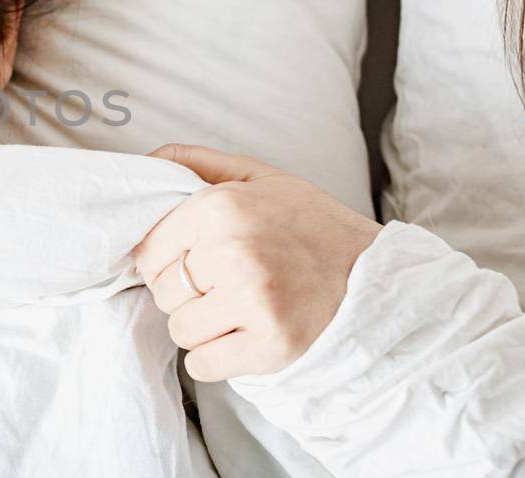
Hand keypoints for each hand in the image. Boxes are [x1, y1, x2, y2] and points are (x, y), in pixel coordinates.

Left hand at [130, 143, 382, 381]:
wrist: (376, 275)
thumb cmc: (312, 225)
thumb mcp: (260, 177)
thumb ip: (200, 164)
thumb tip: (148, 159)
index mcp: (220, 206)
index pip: (149, 250)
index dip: (168, 260)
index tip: (196, 262)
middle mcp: (231, 252)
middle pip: (162, 291)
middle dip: (186, 292)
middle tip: (226, 284)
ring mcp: (251, 300)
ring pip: (180, 329)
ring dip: (202, 326)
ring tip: (239, 309)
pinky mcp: (268, 344)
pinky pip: (202, 365)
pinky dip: (216, 358)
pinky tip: (243, 337)